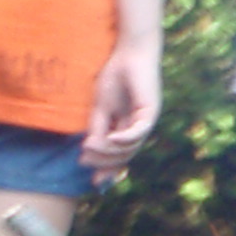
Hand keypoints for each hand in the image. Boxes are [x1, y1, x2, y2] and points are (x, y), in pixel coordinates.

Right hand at [81, 40, 160, 177]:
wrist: (129, 55)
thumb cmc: (115, 77)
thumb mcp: (100, 107)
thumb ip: (97, 128)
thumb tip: (89, 149)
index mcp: (127, 128)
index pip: (119, 154)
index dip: (107, 168)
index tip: (93, 181)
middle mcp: (139, 128)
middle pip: (125, 154)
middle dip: (105, 162)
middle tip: (85, 162)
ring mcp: (146, 121)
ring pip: (131, 146)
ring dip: (110, 150)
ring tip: (89, 148)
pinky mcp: (150, 111)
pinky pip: (139, 131)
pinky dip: (125, 138)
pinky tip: (111, 140)